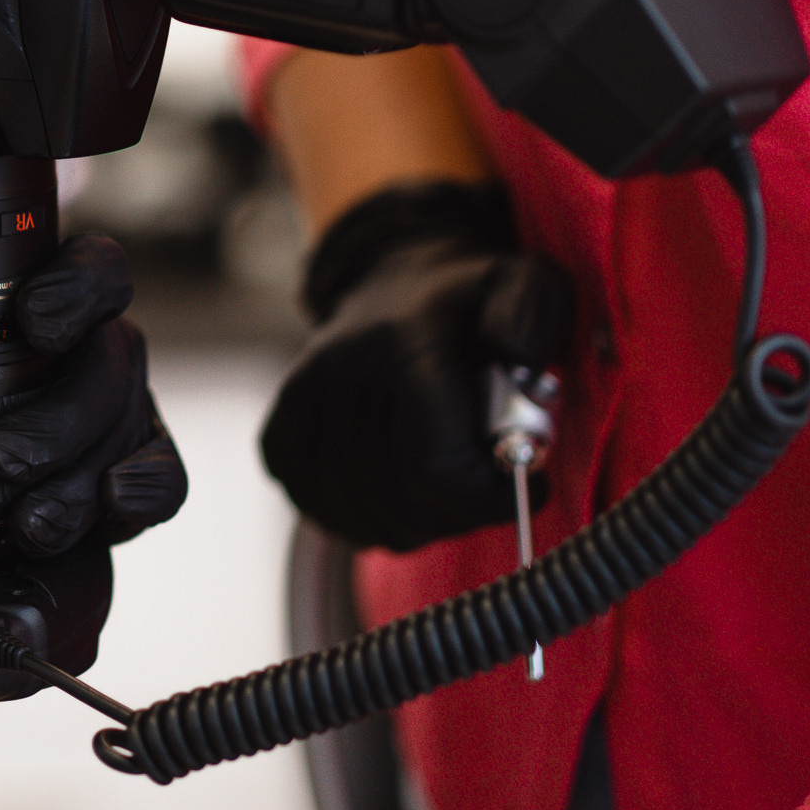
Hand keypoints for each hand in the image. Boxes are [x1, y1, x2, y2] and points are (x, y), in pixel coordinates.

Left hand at [0, 230, 188, 551]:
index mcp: (24, 298)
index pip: (80, 264)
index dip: (70, 283)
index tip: (26, 316)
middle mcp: (79, 348)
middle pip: (114, 350)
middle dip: (62, 405)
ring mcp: (106, 414)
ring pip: (130, 420)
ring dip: (82, 466)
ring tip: (26, 517)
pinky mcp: (125, 474)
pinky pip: (161, 478)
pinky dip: (140, 494)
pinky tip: (107, 510)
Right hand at [259, 178, 575, 553]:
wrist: (392, 289)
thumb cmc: (473, 305)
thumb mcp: (526, 285)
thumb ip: (531, 318)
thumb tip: (518, 361)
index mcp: (401, 341)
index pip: (434, 465)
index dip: (489, 496)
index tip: (529, 482)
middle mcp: (338, 374)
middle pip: (408, 504)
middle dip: (467, 508)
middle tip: (490, 475)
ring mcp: (299, 409)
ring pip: (374, 524)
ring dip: (427, 518)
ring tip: (450, 472)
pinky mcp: (278, 439)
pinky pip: (332, 520)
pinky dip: (378, 519)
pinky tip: (402, 480)